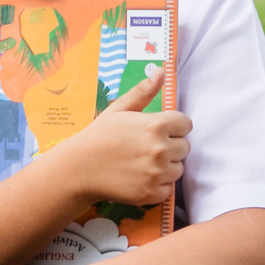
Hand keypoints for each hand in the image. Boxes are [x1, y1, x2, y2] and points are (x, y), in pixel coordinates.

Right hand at [56, 66, 189, 209]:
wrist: (79, 168)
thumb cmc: (99, 136)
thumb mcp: (119, 110)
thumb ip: (143, 91)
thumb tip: (161, 71)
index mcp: (155, 125)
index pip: (185, 124)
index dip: (173, 127)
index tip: (158, 131)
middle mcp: (160, 149)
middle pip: (185, 147)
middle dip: (170, 147)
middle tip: (146, 148)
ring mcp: (157, 173)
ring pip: (178, 168)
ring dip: (166, 167)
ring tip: (143, 163)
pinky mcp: (152, 193)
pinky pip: (168, 188)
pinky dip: (158, 185)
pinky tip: (140, 178)